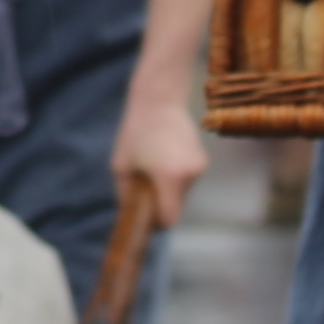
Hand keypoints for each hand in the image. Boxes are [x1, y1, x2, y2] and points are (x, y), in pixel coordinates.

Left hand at [111, 97, 208, 233]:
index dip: (156, 222)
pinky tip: (164, 160)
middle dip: (161, 204)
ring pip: (183, 195)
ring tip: (154, 168)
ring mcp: (200, 167)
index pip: (170, 219)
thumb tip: (130, 216)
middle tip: (144, 187)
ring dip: (168, 190)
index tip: (145, 213)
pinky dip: (176, 179)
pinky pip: (187, 181)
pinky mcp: (203, 160)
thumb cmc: (135, 133)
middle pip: (177, 207)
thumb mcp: (121, 167)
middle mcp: (190, 175)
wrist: (159, 101)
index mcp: (170, 178)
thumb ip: (125, 196)